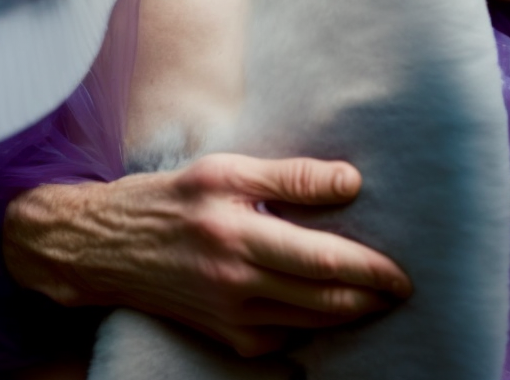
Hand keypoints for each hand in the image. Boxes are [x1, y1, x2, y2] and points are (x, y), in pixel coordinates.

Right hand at [3, 154, 410, 357]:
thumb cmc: (171, 197)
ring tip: (376, 298)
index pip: (324, 261)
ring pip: (309, 325)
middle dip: (370, 298)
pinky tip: (326, 310)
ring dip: (348, 315)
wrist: (107, 246)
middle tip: (402, 288)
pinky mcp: (224, 336)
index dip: (370, 269)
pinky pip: (281, 340)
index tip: (402, 271)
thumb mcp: (227, 170)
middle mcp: (238, 284)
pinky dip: (311, 328)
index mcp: (241, 236)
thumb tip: (351, 181)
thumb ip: (290, 176)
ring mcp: (231, 318)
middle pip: (324, 302)